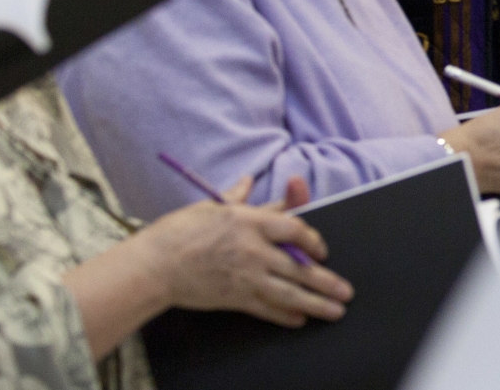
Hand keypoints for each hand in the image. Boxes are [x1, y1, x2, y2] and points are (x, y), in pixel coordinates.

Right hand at [135, 176, 352, 326]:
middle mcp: (254, 248)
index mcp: (250, 221)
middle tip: (346, 291)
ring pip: (289, 291)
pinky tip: (300, 319)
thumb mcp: (212, 207)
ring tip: (335, 311)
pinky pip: (266, 308)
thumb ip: (238, 197)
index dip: (313, 241)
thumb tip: (248, 180)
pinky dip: (285, 315)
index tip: (321, 251)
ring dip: (316, 303)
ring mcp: (246, 275)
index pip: (294, 229)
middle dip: (326, 281)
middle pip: (300, 266)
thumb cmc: (180, 231)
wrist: (153, 264)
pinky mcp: (234, 297)